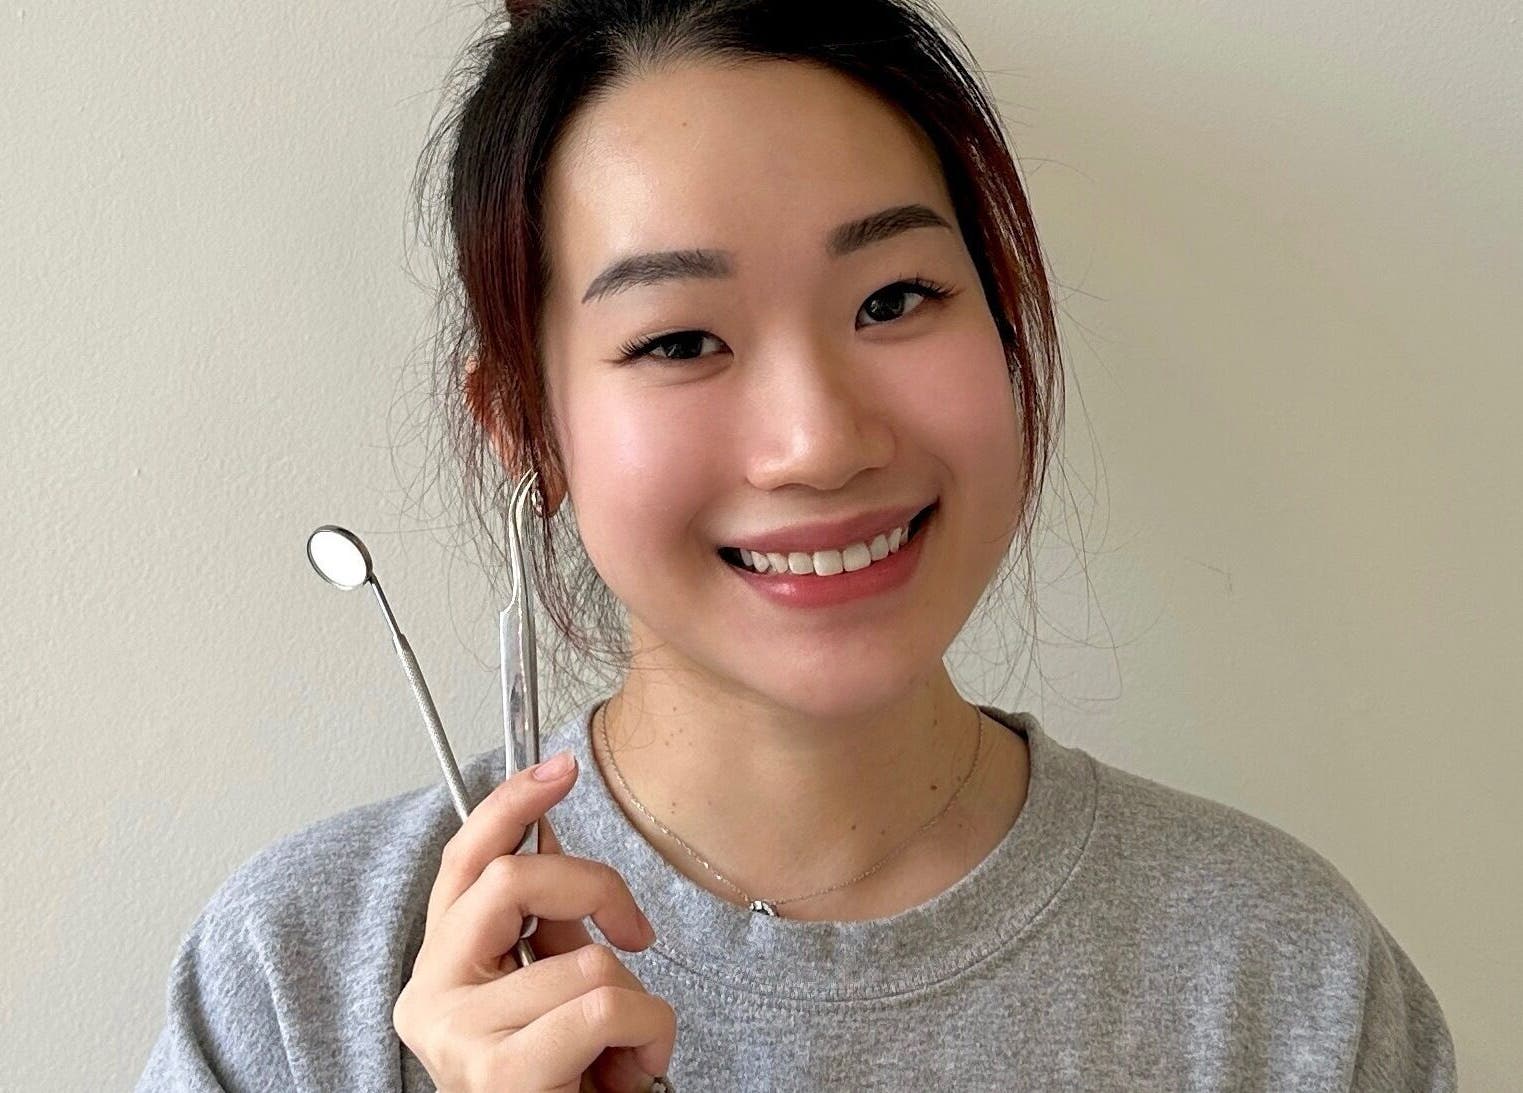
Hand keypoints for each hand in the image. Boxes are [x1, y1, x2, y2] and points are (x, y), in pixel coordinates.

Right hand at [394, 751, 676, 1092]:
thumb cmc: (562, 1082)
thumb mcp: (552, 992)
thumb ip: (550, 927)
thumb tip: (554, 832)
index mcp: (442, 965)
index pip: (464, 859)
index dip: (511, 803)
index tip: (561, 766)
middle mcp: (430, 996)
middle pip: (517, 878)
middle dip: (599, 889)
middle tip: (635, 934)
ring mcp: (457, 1037)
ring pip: (587, 957)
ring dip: (639, 1003)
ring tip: (626, 1051)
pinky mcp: (497, 1075)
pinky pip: (604, 1005)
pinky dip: (647, 1034)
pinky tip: (631, 1073)